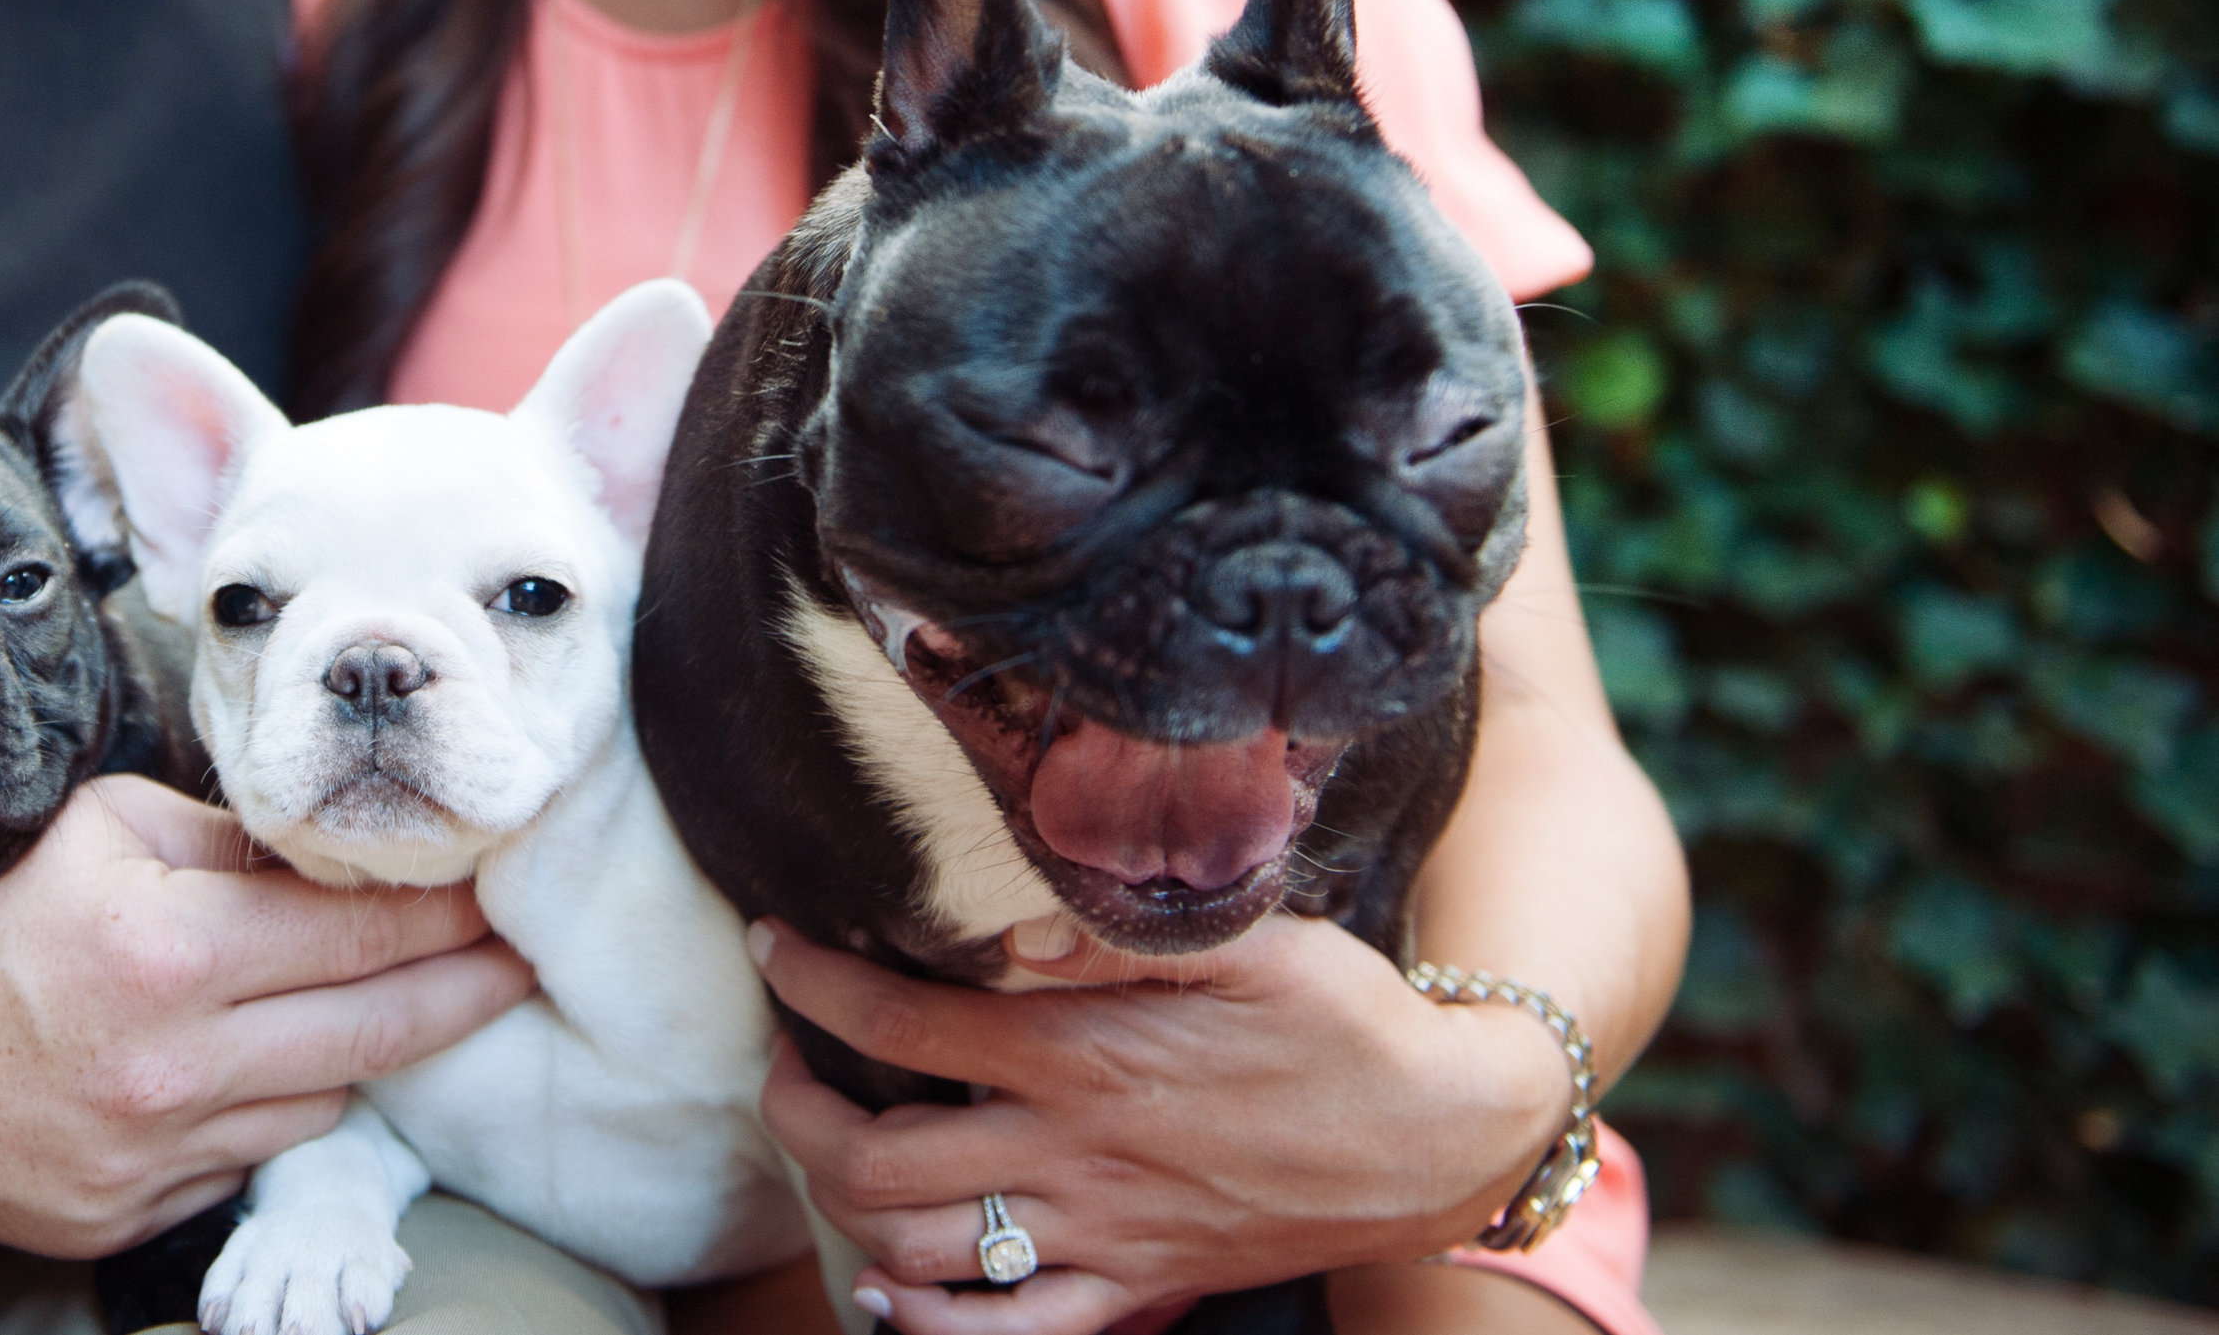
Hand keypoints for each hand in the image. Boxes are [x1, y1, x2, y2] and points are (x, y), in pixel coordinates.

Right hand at [0, 776, 533, 1256]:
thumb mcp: (101, 822)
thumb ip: (230, 842)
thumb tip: (333, 852)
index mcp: (171, 952)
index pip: (364, 932)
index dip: (447, 909)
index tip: (498, 890)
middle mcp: (169, 1069)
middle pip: (375, 1035)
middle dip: (461, 992)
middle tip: (514, 960)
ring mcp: (142, 1160)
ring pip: (314, 1108)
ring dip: (344, 1058)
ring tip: (364, 1008)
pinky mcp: (111, 1220)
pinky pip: (233, 1165)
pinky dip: (250, 1117)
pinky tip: (233, 1070)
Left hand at [749, 916, 1567, 1334]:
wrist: (1444, 1134)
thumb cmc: (1346, 1017)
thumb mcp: (1251, 939)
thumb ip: (1123, 933)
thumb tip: (1013, 924)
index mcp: (1090, 1056)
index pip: (903, 1023)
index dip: (814, 984)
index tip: (774, 948)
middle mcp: (1078, 1155)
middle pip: (875, 1158)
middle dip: (796, 1110)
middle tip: (785, 1060)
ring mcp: (1103, 1235)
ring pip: (918, 1252)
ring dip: (843, 1205)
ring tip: (826, 1147)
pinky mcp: (1138, 1287)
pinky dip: (929, 1323)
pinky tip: (890, 1286)